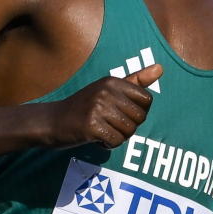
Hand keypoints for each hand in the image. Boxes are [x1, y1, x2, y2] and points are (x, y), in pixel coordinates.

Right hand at [44, 63, 161, 148]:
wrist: (51, 121)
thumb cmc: (83, 108)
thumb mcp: (108, 90)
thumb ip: (135, 81)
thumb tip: (160, 68)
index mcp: (112, 81)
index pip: (146, 100)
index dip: (137, 113)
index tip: (120, 113)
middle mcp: (106, 92)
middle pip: (140, 118)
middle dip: (127, 127)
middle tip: (109, 124)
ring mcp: (97, 108)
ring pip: (129, 132)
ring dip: (117, 137)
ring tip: (101, 130)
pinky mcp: (91, 126)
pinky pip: (115, 142)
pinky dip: (107, 145)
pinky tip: (94, 138)